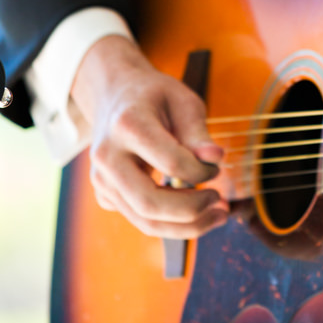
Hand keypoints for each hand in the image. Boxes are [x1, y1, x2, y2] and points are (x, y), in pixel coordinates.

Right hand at [71, 35, 227, 238]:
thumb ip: (197, 132)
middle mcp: (107, 157)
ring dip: (185, 226)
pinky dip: (170, 223)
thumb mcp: (182, 101)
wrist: (116, 96)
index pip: (170, 162)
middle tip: (221, 205)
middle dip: (192, 210)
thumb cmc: (154, 96)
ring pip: (144, 220)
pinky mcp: (105, 195)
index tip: (217, 167)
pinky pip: (140, 218)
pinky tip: (195, 212)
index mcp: (127, 125)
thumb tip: (215, 159)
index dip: (201, 171)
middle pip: (149, 202)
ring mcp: (102, 180)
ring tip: (217, 216)